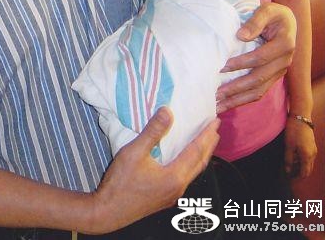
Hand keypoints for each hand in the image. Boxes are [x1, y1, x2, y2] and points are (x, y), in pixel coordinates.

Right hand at [91, 108, 219, 232]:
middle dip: (209, 145)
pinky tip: (185, 160)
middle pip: (199, 163)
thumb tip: (168, 111)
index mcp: (175, 177)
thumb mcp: (134, 151)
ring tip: (205, 142)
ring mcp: (172, 195)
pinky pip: (185, 178)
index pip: (196, 151)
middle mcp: (178, 188)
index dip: (206, 135)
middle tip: (215, 129)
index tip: (215, 121)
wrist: (108, 212)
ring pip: (193, 172)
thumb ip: (153, 131)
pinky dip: (191, 164)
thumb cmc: (121, 182)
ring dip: (201, 155)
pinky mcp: (165, 198)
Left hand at [216, 2, 295, 112]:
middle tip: (216, 92)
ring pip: (259, 91)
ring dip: (237, 99)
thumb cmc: (273, 14)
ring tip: (218, 105)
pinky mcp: (273, 78)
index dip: (242, 63)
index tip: (223, 66)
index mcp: (285, 44)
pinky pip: (259, 92)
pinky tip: (227, 104)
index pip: (261, 57)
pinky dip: (242, 100)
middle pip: (259, 79)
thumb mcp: (267, 10)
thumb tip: (241, 35)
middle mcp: (284, 61)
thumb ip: (255, 21)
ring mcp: (279, 72)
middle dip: (236, 87)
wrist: (285, 22)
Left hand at [284, 117, 316, 177]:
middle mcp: (312, 155)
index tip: (289, 179)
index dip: (297, 178)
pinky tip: (295, 157)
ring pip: (309, 164)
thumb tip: (288, 171)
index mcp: (307, 156)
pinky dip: (303, 160)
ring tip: (291, 166)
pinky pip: (309, 157)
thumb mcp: (288, 146)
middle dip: (299, 174)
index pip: (304, 173)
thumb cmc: (294, 131)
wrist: (301, 117)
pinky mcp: (312, 145)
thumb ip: (288, 160)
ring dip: (301, 167)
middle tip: (290, 174)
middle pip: (308, 170)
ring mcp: (313, 149)